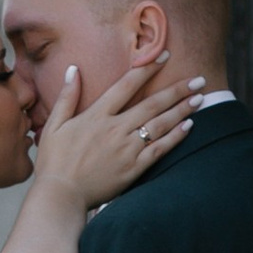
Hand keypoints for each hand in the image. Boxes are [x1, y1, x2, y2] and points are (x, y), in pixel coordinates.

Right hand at [29, 59, 199, 211]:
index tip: (164, 56)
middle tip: (198, 79)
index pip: (126, 85)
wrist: (61, 195)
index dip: (147, 69)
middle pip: (152, 104)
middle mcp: (115, 129)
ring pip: (160, 125)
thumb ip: (67, 96)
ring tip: (199, 98)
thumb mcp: (53, 125)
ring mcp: (127, 149)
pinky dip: (175, 137)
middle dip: (177, 90)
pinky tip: (189, 126)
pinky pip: (159, 149)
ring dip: (181, 110)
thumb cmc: (54, 161)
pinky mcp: (133, 168)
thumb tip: (73, 69)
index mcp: (96, 115)